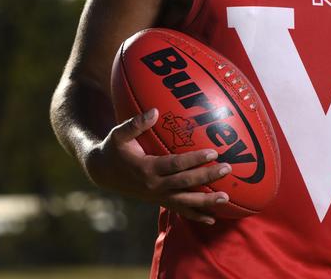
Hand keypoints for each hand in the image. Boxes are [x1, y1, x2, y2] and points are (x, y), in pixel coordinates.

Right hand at [83, 107, 232, 223]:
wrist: (103, 173)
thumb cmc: (114, 149)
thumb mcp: (119, 134)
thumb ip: (136, 123)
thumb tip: (155, 111)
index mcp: (146, 168)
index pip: (175, 164)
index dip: (194, 159)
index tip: (213, 152)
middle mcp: (154, 185)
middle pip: (185, 183)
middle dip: (207, 176)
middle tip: (227, 168)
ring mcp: (157, 196)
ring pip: (185, 201)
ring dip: (206, 201)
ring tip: (225, 198)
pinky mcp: (159, 201)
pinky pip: (179, 210)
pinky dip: (196, 215)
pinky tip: (212, 219)